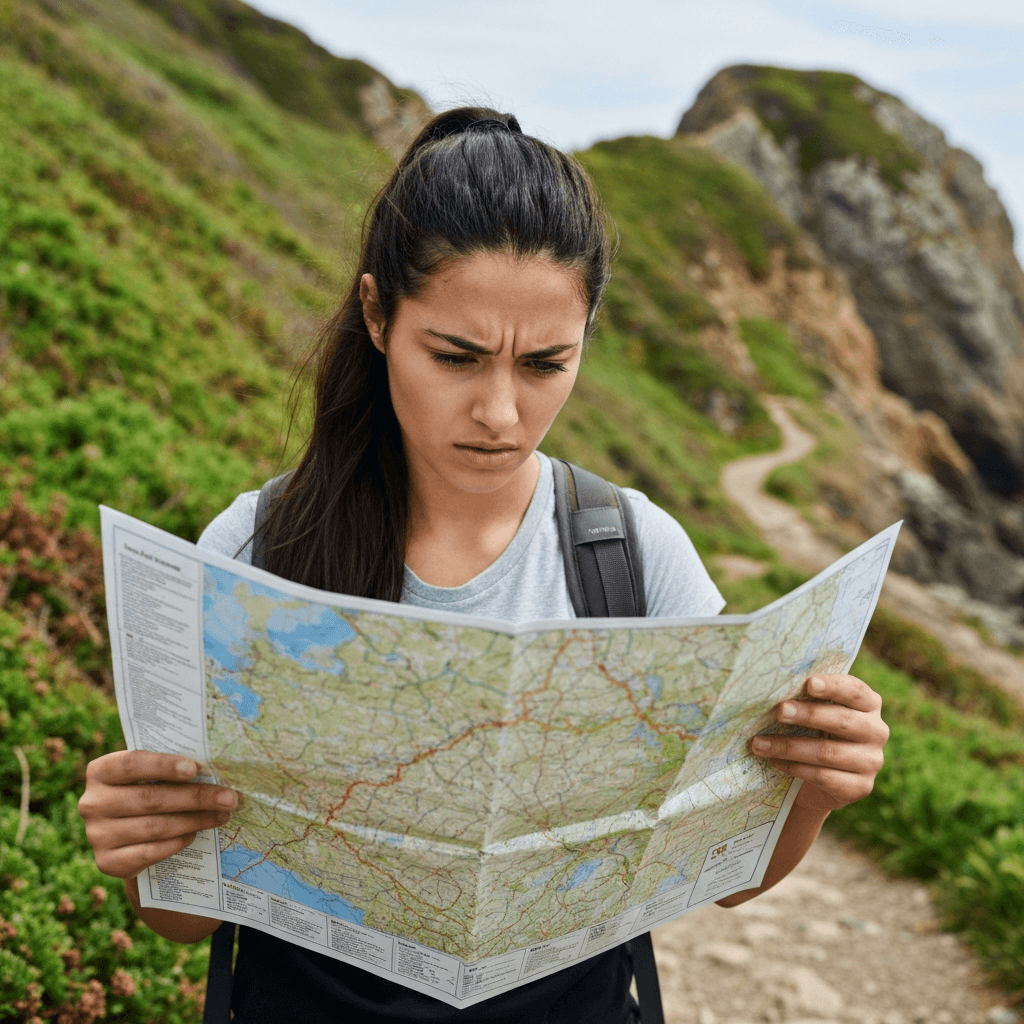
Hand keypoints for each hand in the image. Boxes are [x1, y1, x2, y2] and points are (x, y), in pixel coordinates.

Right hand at [78, 751, 237, 878]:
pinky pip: (149, 852)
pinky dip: (177, 842)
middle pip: (150, 798)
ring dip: (195, 820)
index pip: (131, 764)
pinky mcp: (107, 863)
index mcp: (100, 771)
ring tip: (223, 815)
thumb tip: (216, 767)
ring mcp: (97, 835)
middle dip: (196, 797)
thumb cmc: (148, 789)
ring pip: (154, 826)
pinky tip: (196, 833)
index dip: (163, 765)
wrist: (127, 832)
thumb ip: (171, 768)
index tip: (195, 768)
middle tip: (230, 797)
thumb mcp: (151, 774)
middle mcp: (91, 803)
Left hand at [750, 674, 888, 813]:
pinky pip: (823, 776)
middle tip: (779, 711)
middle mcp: (877, 731)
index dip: (833, 686)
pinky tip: (773, 761)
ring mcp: (872, 762)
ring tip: (759, 742)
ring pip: (828, 752)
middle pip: (842, 721)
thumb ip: (806, 698)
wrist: (818, 780)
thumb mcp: (814, 712)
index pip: (855, 691)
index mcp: (869, 704)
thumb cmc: (813, 732)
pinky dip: (794, 767)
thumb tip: (773, 687)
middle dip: (807, 715)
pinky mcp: (860, 787)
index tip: (809, 683)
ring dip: (790, 746)